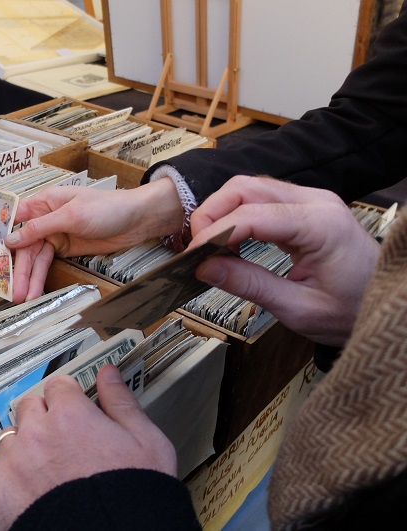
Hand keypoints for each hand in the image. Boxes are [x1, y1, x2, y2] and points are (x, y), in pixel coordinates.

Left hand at [0, 365, 176, 530]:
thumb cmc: (132, 496)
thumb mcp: (146, 443)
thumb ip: (122, 402)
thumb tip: (110, 374)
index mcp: (70, 415)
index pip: (57, 386)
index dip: (69, 399)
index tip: (75, 411)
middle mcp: (37, 433)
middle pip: (29, 408)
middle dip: (44, 419)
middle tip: (63, 442)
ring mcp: (14, 462)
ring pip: (9, 438)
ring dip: (24, 448)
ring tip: (46, 470)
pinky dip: (6, 478)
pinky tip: (27, 489)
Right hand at [6, 179, 183, 302]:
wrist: (137, 220)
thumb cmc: (107, 207)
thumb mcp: (71, 215)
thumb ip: (41, 227)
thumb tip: (12, 238)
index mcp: (44, 202)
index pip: (15, 219)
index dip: (1, 237)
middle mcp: (46, 219)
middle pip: (24, 246)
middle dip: (19, 268)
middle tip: (12, 290)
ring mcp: (56, 236)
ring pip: (36, 259)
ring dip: (29, 278)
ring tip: (22, 297)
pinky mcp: (66, 250)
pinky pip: (48, 265)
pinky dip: (41, 278)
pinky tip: (35, 290)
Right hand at [190, 176, 379, 345]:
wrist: (387, 305)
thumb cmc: (353, 309)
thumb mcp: (299, 308)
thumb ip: (250, 284)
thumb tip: (205, 268)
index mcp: (320, 224)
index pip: (250, 214)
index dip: (214, 233)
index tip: (192, 256)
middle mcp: (316, 202)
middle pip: (245, 187)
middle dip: (212, 214)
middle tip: (195, 249)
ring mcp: (311, 200)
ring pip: (249, 187)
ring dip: (221, 212)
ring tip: (209, 247)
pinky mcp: (304, 207)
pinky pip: (260, 198)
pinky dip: (236, 214)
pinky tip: (229, 240)